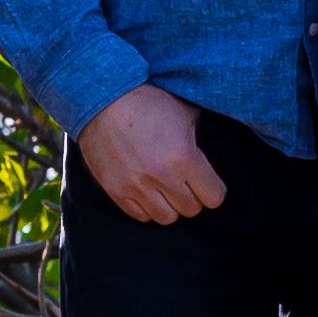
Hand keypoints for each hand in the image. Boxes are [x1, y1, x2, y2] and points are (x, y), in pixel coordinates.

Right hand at [75, 82, 226, 222]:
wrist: (102, 98)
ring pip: (167, 218)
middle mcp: (162, 177)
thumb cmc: (148, 100)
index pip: (214, 197)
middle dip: (192, 197)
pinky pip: (140, 216)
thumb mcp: (185, 111)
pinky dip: (146, 207)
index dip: (213, 189)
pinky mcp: (115, 190)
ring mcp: (136, 186)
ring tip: (165, 188)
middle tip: (185, 182)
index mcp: (184, 157)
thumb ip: (201, 135)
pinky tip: (146, 190)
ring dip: (170, 205)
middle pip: (191, 210)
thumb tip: (214, 143)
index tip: (206, 182)